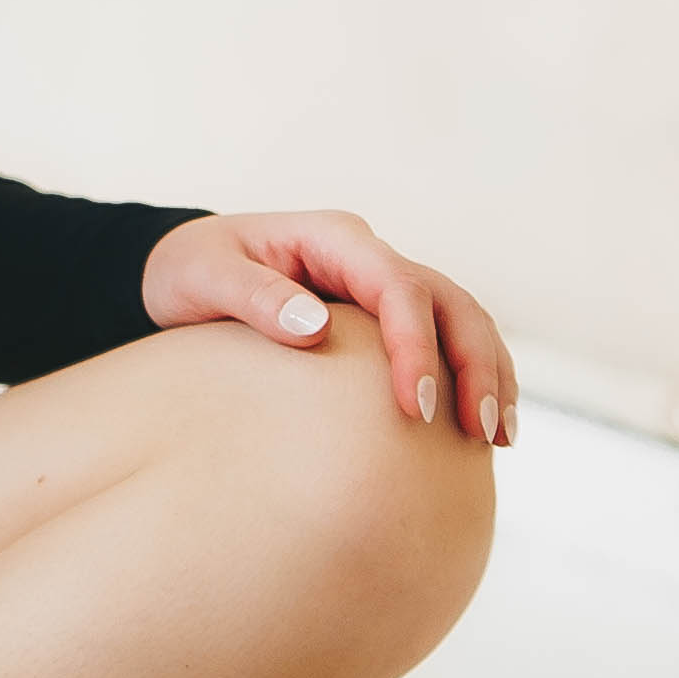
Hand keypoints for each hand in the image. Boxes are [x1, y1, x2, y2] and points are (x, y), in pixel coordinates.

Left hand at [141, 208, 514, 440]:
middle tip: (480, 432)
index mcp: (333, 238)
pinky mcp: (384, 320)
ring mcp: (381, 286)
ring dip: (488, 374)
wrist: (180, 271)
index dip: (415, 345)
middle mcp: (368, 257)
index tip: (416, 407)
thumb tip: (315, 328)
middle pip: (450, 301)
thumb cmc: (189, 270)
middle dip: (475, 363)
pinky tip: (480, 432)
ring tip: (498, 439)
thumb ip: (253, 296)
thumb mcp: (204, 275)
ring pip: (462, 320)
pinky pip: (446, 342)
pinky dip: (473, 379)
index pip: (397, 286)